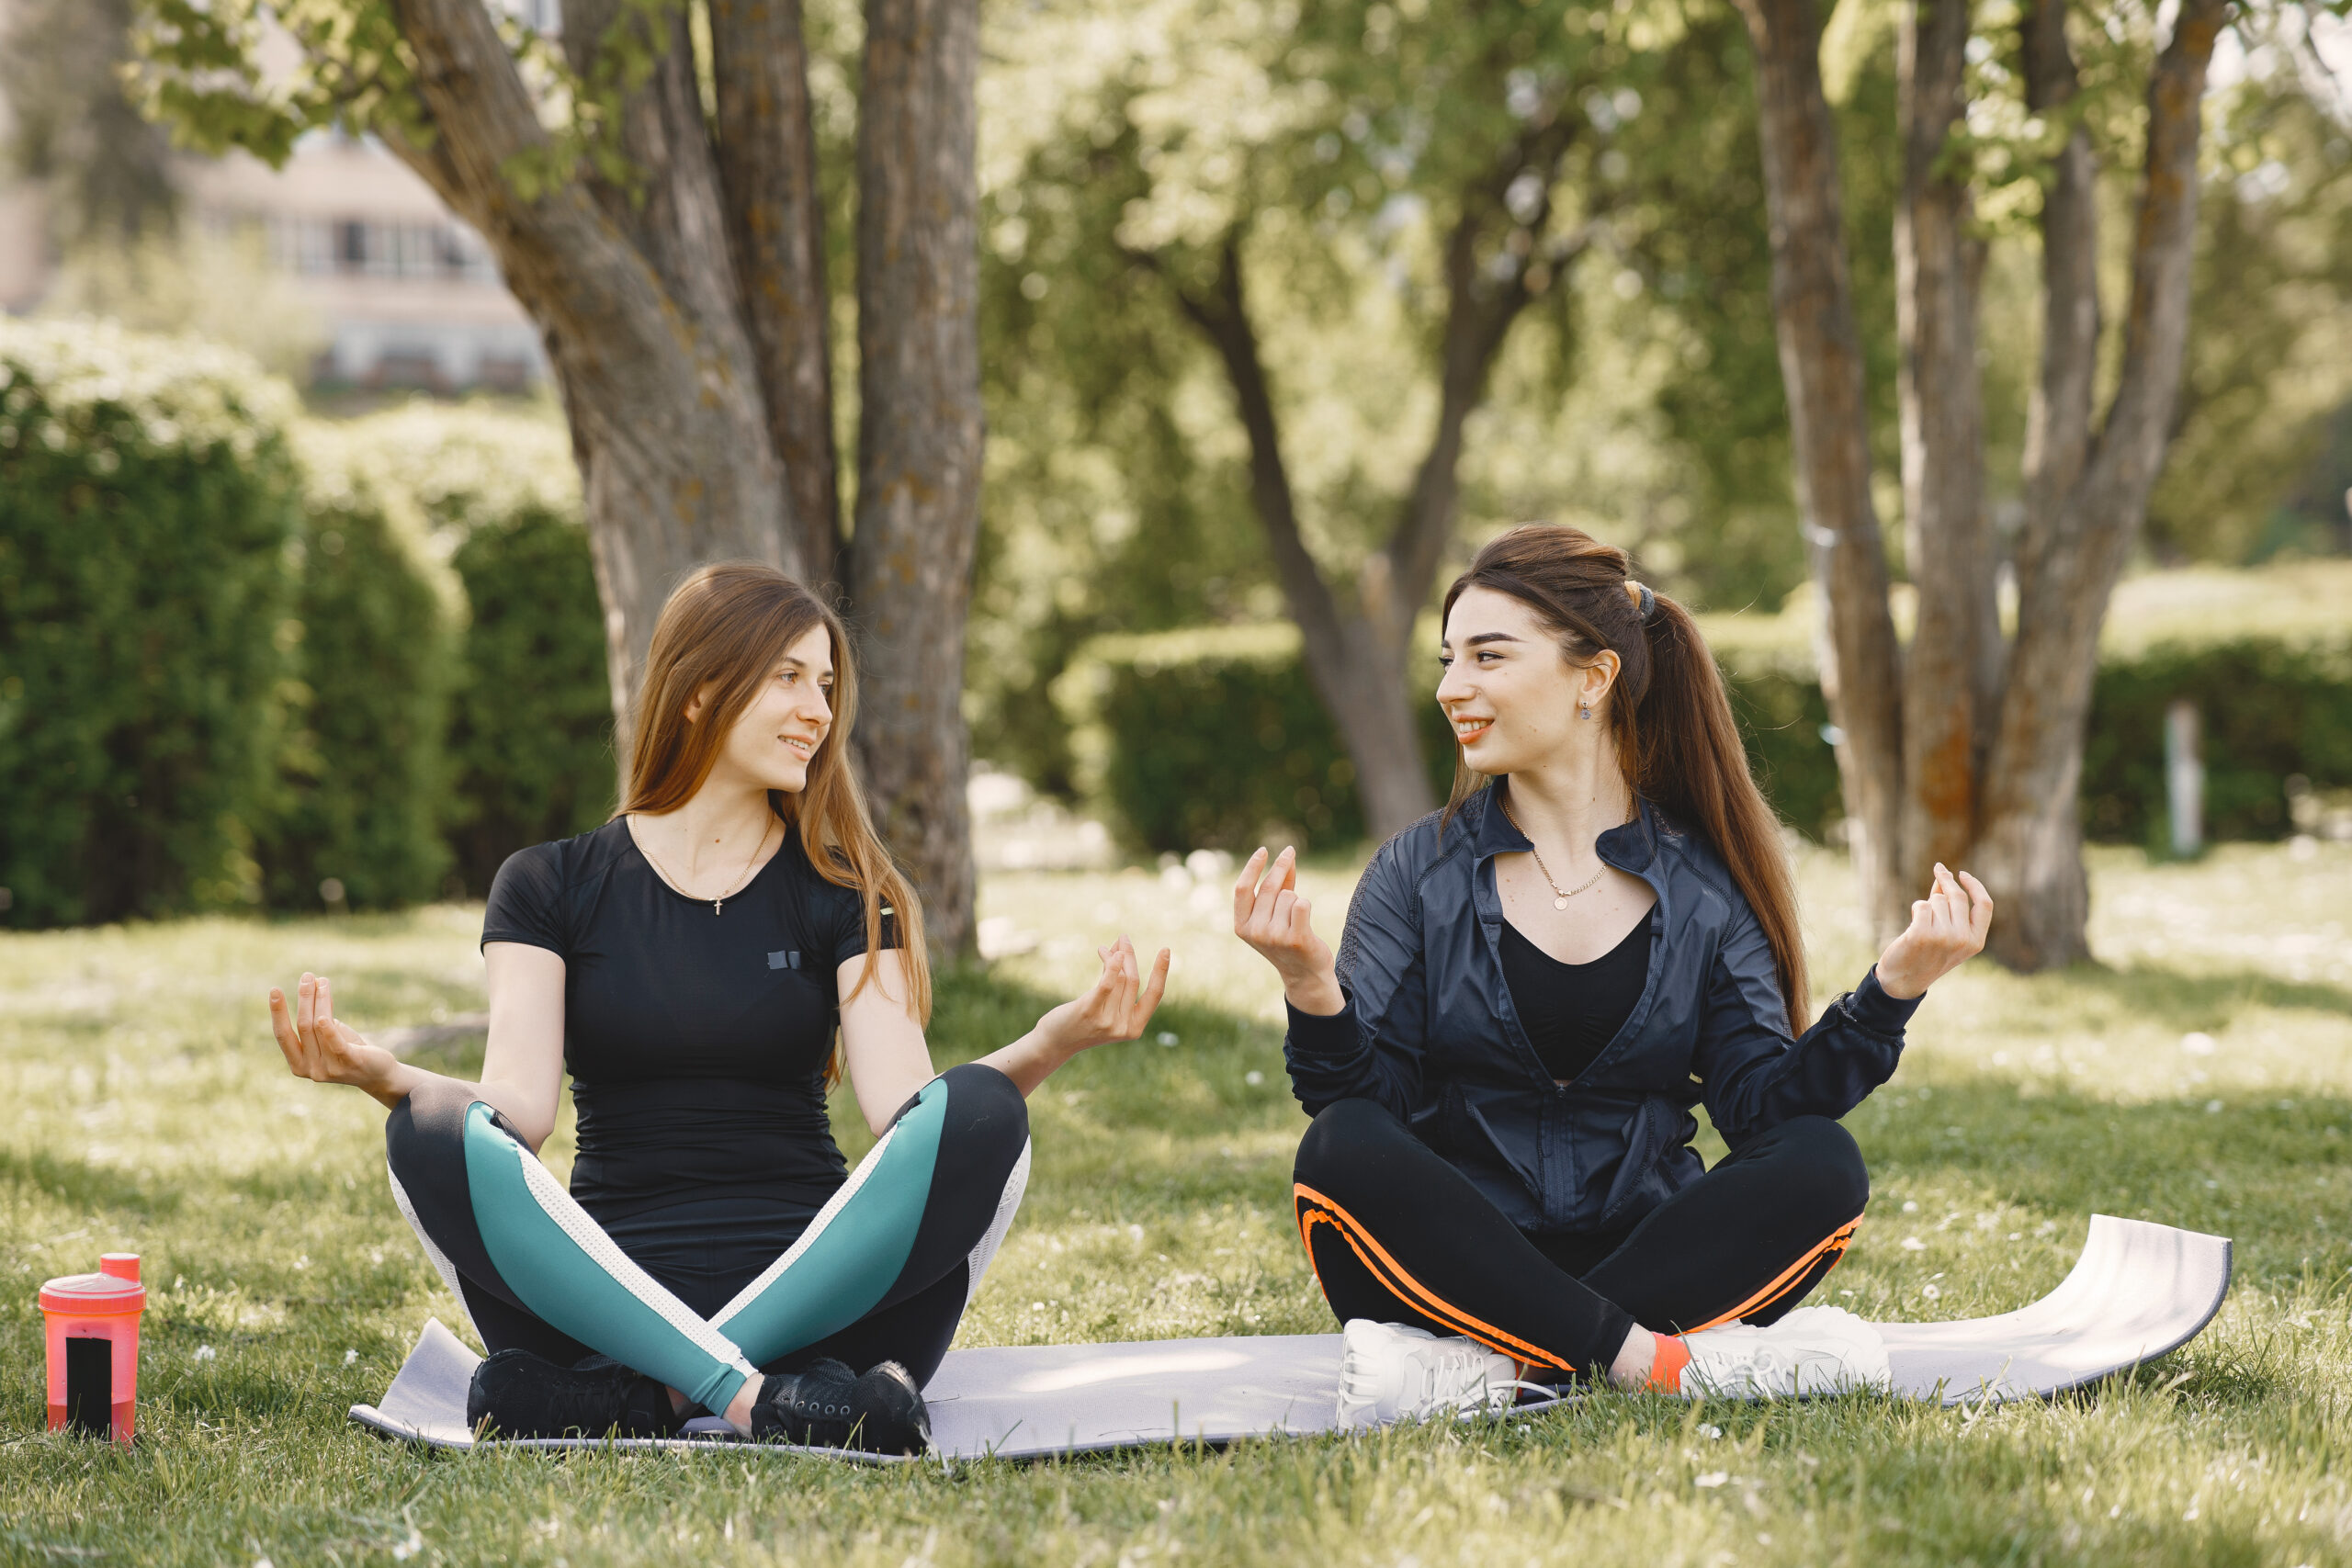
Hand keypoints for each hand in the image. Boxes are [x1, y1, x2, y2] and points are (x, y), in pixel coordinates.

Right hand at [268, 972, 402, 1097]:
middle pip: (303, 1026)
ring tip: (322, 981)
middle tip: (307, 976)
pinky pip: (336, 1045)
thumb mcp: (331, 1032)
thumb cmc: (348, 1050)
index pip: (282, 1035)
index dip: (277, 1012)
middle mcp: (310, 1069)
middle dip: (304, 999)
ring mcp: (329, 1069)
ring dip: (320, 1001)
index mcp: (298, 1064)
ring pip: (319, 1028)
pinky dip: (328, 1029)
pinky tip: (323, 1016)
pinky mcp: (350, 1064)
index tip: (274, 989)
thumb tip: (317, 984)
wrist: (377, 1072)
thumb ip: (321, 1015)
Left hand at [1033, 935, 1170, 1057]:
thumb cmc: (1082, 1022)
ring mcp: (1107, 1021)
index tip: (1166, 949)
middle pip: (1132, 980)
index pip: (1155, 995)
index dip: (1162, 971)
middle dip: (1129, 955)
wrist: (1055, 1043)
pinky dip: (1111, 966)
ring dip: (1113, 956)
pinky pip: (1106, 984)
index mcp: (1135, 1028)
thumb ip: (1117, 986)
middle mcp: (1124, 1026)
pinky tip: (1109, 952)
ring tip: (1104, 947)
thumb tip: (1122, 950)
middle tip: (1123, 938)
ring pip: (1118, 979)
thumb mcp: (1106, 1008)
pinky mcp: (1089, 1012)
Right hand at [1233, 846, 1340, 1014]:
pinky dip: (1306, 906)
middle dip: (1281, 866)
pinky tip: (1305, 923)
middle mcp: (1254, 932)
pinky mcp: (1295, 939)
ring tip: (1296, 921)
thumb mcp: (1274, 914)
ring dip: (1295, 900)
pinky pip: (1302, 904)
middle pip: (1269, 887)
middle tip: (1290, 852)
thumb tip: (1287, 858)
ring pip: (1288, 895)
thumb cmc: (1288, 937)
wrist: (1305, 973)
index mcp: (1241, 926)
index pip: (1242, 889)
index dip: (1252, 867)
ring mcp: (1274, 937)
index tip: (1263, 850)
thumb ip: (1279, 886)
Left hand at [1873, 864, 1992, 998]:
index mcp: (1976, 941)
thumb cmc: (1925, 953)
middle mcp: (1963, 940)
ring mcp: (1944, 937)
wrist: (1903, 980)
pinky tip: (1913, 924)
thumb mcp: (1946, 932)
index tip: (1961, 873)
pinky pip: (1922, 905)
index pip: (1985, 904)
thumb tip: (1944, 874)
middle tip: (1938, 869)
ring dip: (1927, 905)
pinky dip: (1916, 909)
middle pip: (1958, 897)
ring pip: (1937, 901)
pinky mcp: (1922, 934)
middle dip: (1945, 881)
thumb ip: (1948, 906)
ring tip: (1921, 924)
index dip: (1975, 885)